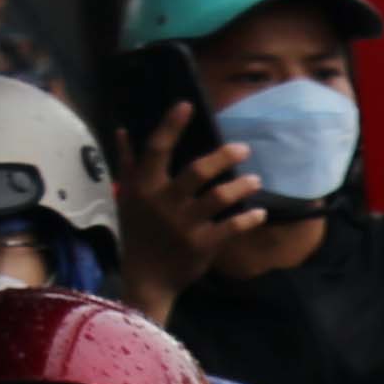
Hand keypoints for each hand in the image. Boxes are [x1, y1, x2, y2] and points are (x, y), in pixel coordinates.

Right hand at [116, 100, 262, 314]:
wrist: (146, 277)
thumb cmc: (138, 232)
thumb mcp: (128, 197)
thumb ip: (129, 164)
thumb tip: (123, 130)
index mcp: (143, 187)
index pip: (156, 149)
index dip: (171, 126)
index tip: (187, 105)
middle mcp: (163, 202)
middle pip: (197, 171)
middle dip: (223, 157)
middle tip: (244, 148)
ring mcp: (183, 224)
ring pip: (219, 197)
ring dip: (241, 186)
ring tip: (256, 180)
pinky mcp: (202, 244)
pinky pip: (231, 227)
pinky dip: (248, 218)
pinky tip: (260, 213)